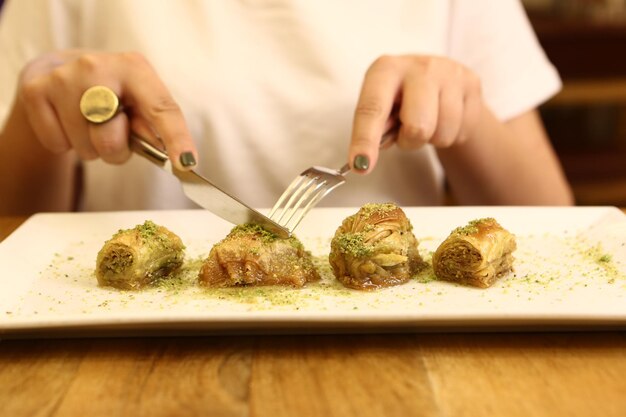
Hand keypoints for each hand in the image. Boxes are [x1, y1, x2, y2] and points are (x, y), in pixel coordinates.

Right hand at [17, 50, 196, 169]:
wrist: (61, 71)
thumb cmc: (112, 94)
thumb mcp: (139, 100)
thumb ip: (154, 125)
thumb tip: (176, 156)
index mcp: (135, 68)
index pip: (161, 108)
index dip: (176, 138)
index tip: (186, 163)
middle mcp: (97, 67)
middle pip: (112, 138)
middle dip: (117, 149)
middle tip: (113, 133)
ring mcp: (63, 78)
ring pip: (85, 147)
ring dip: (91, 147)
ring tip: (90, 123)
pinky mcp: (36, 91)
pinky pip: (58, 145)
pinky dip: (65, 144)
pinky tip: (68, 121)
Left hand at [349, 55, 482, 172]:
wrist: (439, 77)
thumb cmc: (401, 99)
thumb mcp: (382, 107)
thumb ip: (374, 130)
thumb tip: (364, 160)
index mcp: (385, 69)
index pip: (372, 109)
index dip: (365, 139)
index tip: (360, 165)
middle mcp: (418, 66)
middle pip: (417, 126)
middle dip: (410, 141)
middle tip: (407, 133)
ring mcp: (449, 72)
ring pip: (442, 133)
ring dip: (432, 139)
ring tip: (428, 122)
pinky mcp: (472, 82)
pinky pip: (462, 130)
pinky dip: (451, 134)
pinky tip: (445, 118)